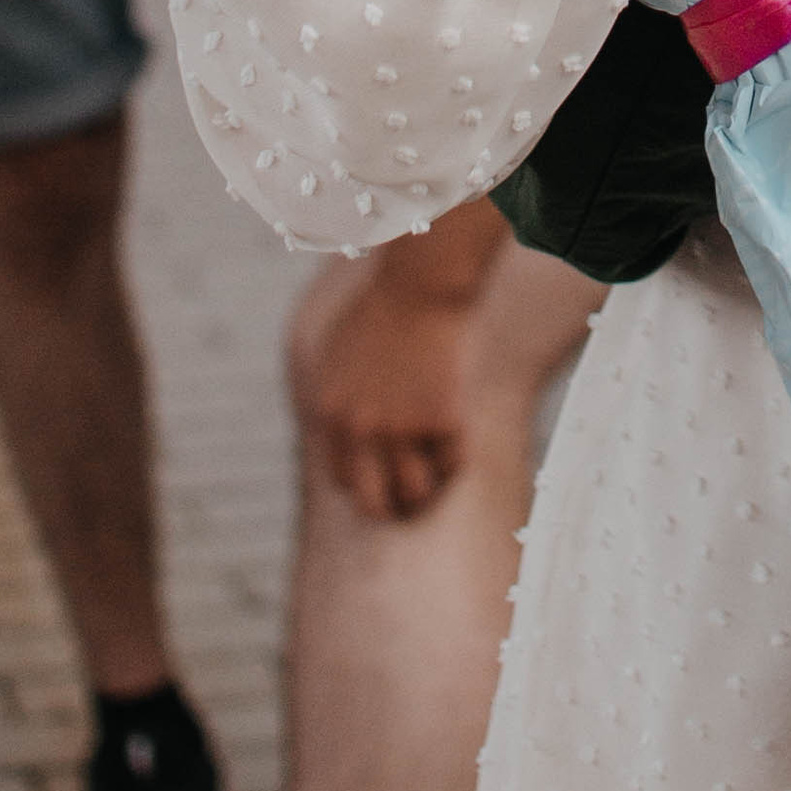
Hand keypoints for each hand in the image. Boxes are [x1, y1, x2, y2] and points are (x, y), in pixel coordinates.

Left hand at [290, 204, 507, 521]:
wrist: (419, 283)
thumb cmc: (382, 307)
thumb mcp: (337, 354)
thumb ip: (335, 396)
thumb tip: (337, 428)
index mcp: (331, 415)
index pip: (341, 478)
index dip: (363, 483)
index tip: (381, 478)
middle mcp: (362, 430)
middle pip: (373, 502)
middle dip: (392, 507)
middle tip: (410, 500)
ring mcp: (403, 426)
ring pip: (417, 491)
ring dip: (428, 487)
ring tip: (436, 472)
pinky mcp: (442, 417)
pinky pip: (454, 461)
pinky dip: (458, 455)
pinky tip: (459, 434)